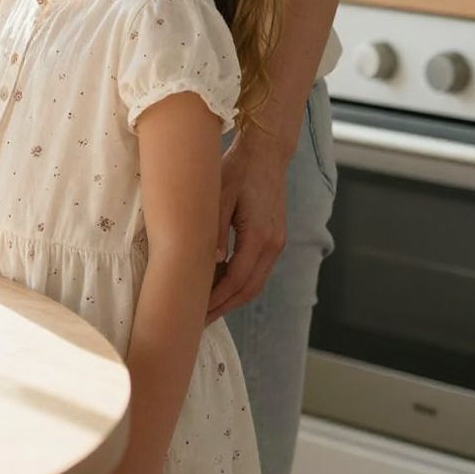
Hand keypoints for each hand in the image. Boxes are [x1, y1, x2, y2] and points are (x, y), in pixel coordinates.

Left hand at [207, 124, 290, 321]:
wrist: (266, 152)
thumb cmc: (238, 169)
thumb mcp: (218, 196)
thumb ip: (214, 231)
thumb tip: (209, 264)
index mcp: (260, 236)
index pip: (237, 280)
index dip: (216, 300)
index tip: (196, 312)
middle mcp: (273, 244)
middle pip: (249, 289)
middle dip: (224, 307)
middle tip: (198, 321)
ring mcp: (277, 243)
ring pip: (256, 283)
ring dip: (233, 299)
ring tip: (207, 308)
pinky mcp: (275, 239)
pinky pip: (258, 270)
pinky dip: (240, 283)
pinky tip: (220, 286)